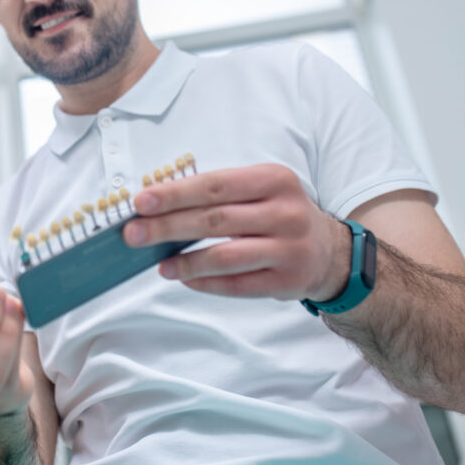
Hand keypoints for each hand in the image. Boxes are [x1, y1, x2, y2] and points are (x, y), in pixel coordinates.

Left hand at [123, 163, 350, 301]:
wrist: (331, 252)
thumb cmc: (279, 214)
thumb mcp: (259, 190)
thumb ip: (216, 194)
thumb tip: (158, 206)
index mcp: (274, 179)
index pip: (215, 185)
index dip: (175, 194)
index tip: (141, 201)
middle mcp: (285, 212)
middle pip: (215, 220)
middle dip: (168, 227)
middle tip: (134, 234)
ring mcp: (289, 249)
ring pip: (226, 257)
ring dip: (186, 262)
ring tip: (159, 264)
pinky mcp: (288, 282)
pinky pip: (238, 285)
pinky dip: (206, 283)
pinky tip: (184, 278)